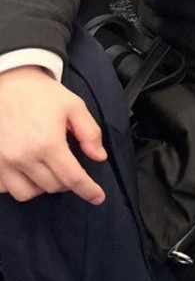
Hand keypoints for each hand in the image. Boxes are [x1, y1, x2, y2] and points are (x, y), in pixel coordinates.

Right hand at [0, 66, 106, 204]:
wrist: (8, 83)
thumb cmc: (41, 94)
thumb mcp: (74, 106)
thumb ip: (89, 133)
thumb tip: (99, 157)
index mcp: (48, 143)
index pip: (72, 178)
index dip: (88, 190)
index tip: (97, 197)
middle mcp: (24, 158)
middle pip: (52, 187)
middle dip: (68, 182)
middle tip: (71, 167)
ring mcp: (3, 163)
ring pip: (27, 193)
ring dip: (43, 187)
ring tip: (49, 170)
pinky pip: (5, 189)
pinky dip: (19, 185)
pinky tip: (28, 171)